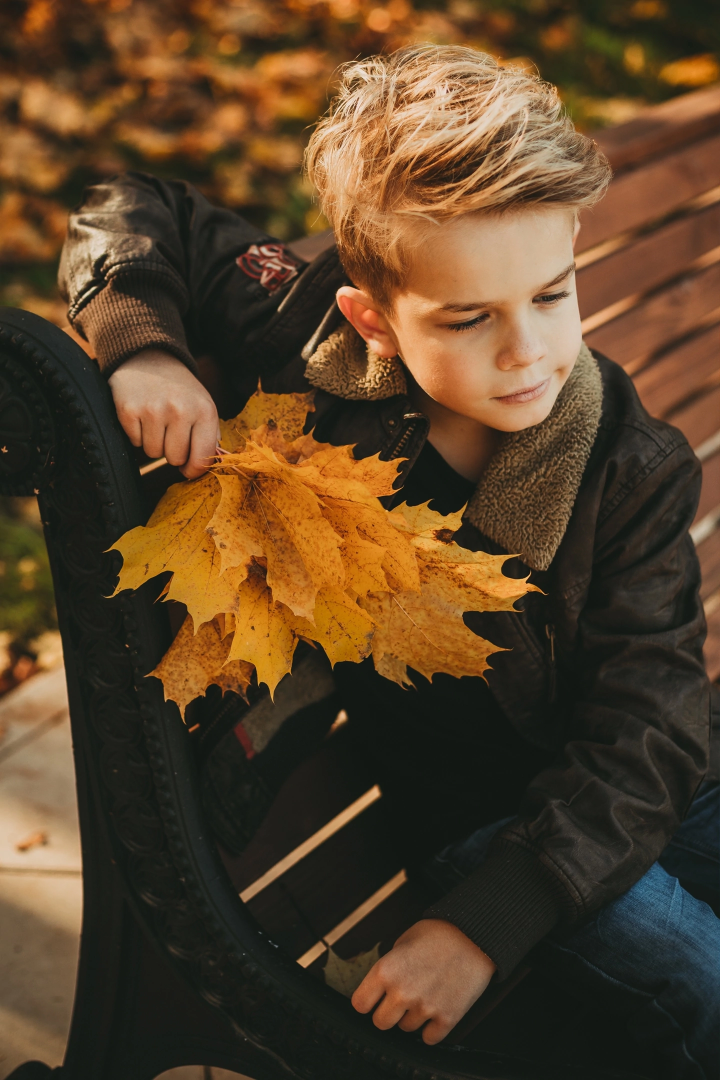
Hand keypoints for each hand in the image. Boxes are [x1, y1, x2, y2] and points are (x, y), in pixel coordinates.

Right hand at [108, 350, 218, 478]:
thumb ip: (210, 437)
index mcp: (204, 411)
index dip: (194, 470)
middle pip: (174, 459)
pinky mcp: (128, 410)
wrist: (150, 359)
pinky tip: (142, 416)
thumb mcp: (204, 406)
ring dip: (154, 442)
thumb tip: (208, 465)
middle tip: (170, 431)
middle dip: (172, 451)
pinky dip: (137, 434)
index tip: (188, 469)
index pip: (201, 458)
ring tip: (157, 421)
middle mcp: (180, 410)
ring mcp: (152, 410)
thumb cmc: (181, 390)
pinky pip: (134, 442)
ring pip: (153, 453)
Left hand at [351, 919, 495, 1044]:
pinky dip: (432, 1028)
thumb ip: (389, 965)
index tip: (373, 999)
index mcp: (386, 970)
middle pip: (380, 1022)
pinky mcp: (447, 1018)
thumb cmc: (439, 934)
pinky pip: (429, 1038)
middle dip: (388, 1012)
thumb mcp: (403, 941)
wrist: (474, 936)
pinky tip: (436, 1009)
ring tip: (425, 995)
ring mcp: (425, 1008)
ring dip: (412, 1016)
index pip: (360, 1004)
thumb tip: (381, 984)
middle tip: (399, 999)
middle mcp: (402, 992)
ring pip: (406, 1029)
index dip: (367, 1000)